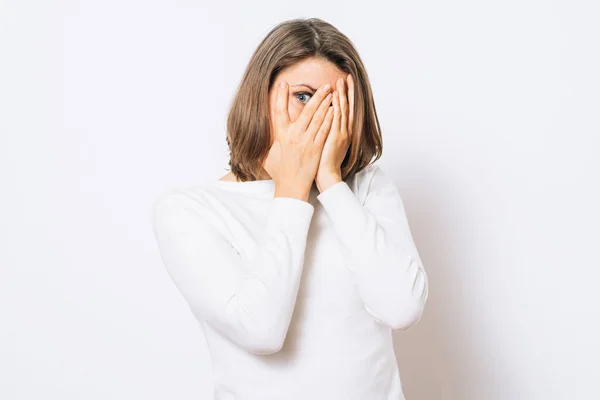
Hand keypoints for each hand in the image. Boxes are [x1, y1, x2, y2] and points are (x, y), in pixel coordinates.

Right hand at [263, 80, 334, 200]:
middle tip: (323, 85)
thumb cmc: (280, 173)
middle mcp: (294, 136)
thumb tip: (260, 136)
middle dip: (316, 96)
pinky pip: (324, 130)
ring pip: (317, 118)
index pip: (279, 111)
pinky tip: (334, 110)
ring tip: (331, 93)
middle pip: (306, 111)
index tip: (283, 84)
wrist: (291, 187)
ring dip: (325, 104)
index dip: (280, 97)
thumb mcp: (268, 156)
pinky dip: (329, 119)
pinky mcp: (316, 148)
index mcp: (281, 135)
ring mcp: (307, 141)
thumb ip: (268, 143)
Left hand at [315, 74, 354, 192]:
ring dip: (342, 95)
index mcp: (343, 132)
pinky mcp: (336, 137)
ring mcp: (342, 133)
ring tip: (341, 82)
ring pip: (343, 110)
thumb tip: (318, 123)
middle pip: (347, 106)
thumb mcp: (325, 143)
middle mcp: (345, 131)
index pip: (345, 110)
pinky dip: (336, 107)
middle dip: (347, 91)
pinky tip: (335, 97)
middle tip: (346, 77)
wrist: (327, 175)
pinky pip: (337, 119)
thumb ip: (324, 132)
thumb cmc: (323, 162)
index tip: (344, 84)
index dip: (346, 96)